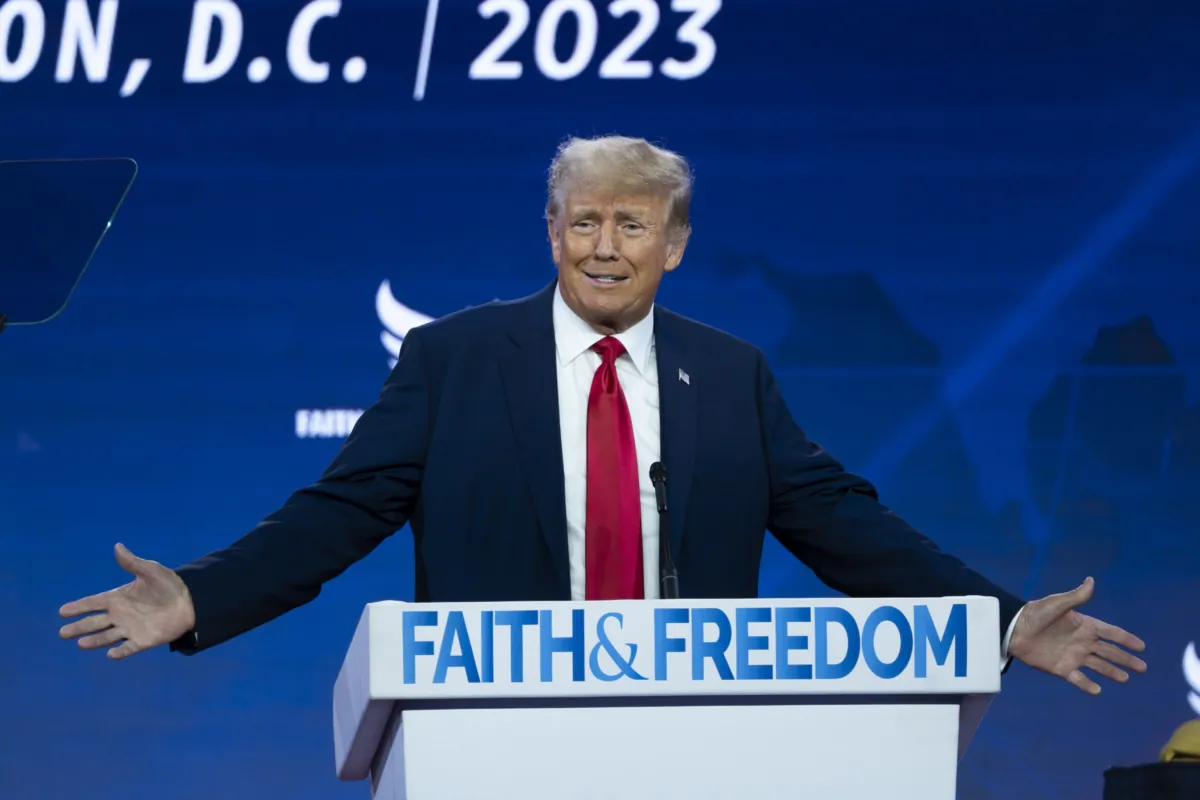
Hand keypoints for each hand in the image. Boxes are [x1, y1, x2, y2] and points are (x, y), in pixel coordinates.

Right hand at [59, 543, 195, 659]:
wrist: (190, 601)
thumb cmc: (168, 584)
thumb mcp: (150, 570)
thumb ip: (132, 562)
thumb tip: (117, 546)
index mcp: (118, 598)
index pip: (93, 603)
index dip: (78, 607)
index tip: (62, 611)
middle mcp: (120, 615)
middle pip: (94, 622)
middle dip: (79, 627)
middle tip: (63, 633)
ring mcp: (130, 629)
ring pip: (107, 637)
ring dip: (95, 641)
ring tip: (81, 643)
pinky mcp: (143, 640)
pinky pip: (129, 648)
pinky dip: (120, 652)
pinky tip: (111, 654)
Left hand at [1008, 576, 1145, 693]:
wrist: (1014, 630)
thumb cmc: (1035, 613)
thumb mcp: (1057, 603)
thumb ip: (1076, 597)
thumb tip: (1091, 580)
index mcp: (1084, 626)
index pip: (1111, 633)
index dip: (1126, 639)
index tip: (1142, 646)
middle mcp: (1082, 642)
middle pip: (1110, 652)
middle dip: (1126, 659)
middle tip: (1143, 668)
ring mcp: (1073, 656)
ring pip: (1099, 666)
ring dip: (1112, 672)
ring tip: (1126, 679)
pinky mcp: (1061, 669)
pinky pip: (1078, 679)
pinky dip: (1087, 685)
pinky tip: (1098, 690)